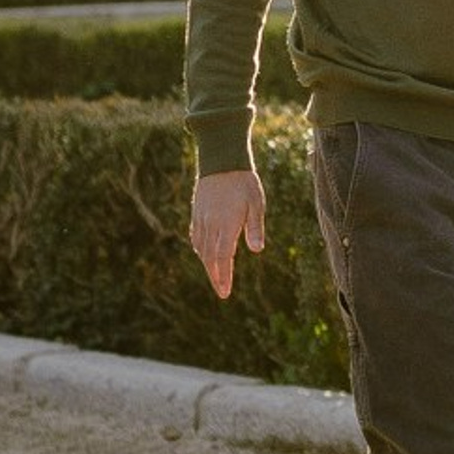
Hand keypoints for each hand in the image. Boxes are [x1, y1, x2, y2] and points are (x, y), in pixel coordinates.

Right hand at [190, 168, 265, 298]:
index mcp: (226, 225)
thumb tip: (257, 251)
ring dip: (208, 265)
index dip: (224, 276)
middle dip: (215, 277)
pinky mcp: (197, 213)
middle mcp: (211, 225)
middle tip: (222, 292)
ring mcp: (202, 219)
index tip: (225, 292)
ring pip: (202, 249)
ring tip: (216, 277)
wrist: (221, 162)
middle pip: (210, 258)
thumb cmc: (243, 183)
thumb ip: (255, 228)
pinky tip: (205, 254)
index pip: (223, 258)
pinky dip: (201, 249)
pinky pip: (196, 237)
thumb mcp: (256, 204)